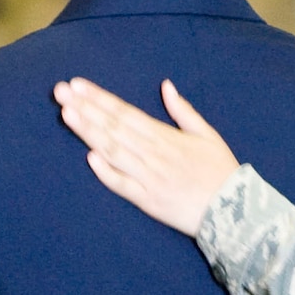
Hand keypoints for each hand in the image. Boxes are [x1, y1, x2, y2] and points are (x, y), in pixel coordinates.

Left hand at [53, 77, 239, 237]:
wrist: (234, 209)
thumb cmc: (220, 170)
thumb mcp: (207, 134)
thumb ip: (183, 110)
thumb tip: (166, 85)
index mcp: (166, 136)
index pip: (125, 112)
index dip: (100, 98)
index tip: (78, 85)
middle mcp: (154, 154)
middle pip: (114, 127)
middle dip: (86, 108)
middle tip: (60, 91)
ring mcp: (149, 178)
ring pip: (114, 151)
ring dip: (89, 132)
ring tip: (67, 114)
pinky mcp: (148, 201)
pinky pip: (123, 186)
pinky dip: (107, 172)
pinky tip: (89, 157)